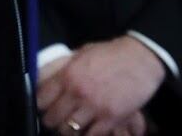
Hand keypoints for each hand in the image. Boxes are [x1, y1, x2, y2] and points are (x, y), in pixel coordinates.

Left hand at [37, 35, 163, 134]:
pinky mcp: (111, 119)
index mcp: (68, 75)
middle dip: (53, 120)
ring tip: (72, 126)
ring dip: (68, 130)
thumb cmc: (110, 54)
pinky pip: (91, 135)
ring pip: (69, 130)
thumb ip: (64, 67)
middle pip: (53, 118)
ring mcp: (95, 107)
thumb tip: (46, 77)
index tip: (45, 106)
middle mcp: (78, 92)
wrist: (140, 59)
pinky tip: (88, 129)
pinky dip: (87, 134)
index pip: (41, 99)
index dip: (41, 105)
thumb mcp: (81, 53)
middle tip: (57, 119)